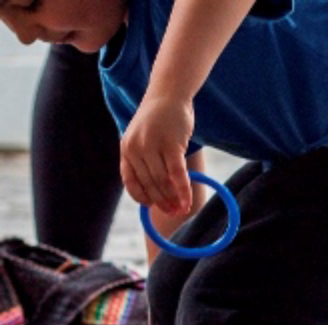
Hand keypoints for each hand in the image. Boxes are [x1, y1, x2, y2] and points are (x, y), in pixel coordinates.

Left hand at [120, 93, 194, 217]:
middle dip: (163, 202)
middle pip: (150, 184)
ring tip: (184, 209)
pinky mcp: (171, 144)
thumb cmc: (160, 119)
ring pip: (163, 181)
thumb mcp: (145, 139)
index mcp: (126, 149)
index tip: (154, 207)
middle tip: (175, 213)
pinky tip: (188, 200)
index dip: (143, 198)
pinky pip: (177, 174)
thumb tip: (157, 189)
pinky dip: (184, 190)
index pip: (131, 181)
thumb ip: (145, 160)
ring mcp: (152, 146)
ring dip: (174, 199)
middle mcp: (136, 148)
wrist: (168, 95)